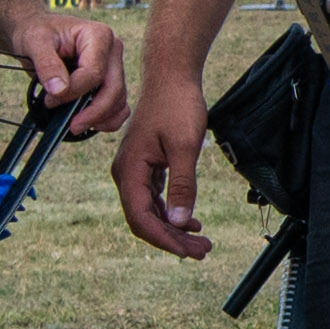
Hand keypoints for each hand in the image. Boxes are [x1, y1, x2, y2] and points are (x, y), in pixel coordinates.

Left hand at [9, 5, 131, 141]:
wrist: (37, 33)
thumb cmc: (37, 32)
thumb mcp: (35, 42)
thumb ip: (47, 64)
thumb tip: (60, 90)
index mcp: (99, 35)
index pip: (95, 73)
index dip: (74, 92)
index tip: (50, 100)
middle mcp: (112, 50)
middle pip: (113, 89)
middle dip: (93, 112)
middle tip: (72, 126)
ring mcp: (114, 67)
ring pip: (119, 101)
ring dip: (101, 118)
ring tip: (77, 126)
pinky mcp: (110, 81)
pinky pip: (119, 106)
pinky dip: (108, 119)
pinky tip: (89, 124)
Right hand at [114, 66, 209, 259]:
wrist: (172, 76)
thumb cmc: (177, 105)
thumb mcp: (185, 147)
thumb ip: (182, 185)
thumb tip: (178, 221)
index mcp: (130, 170)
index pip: (141, 218)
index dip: (164, 239)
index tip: (189, 251)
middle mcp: (126, 173)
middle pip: (144, 219)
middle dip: (172, 239)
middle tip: (203, 251)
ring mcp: (134, 170)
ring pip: (150, 211)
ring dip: (173, 229)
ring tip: (200, 242)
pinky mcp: (145, 166)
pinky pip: (154, 198)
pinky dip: (171, 212)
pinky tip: (189, 222)